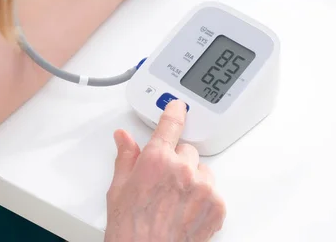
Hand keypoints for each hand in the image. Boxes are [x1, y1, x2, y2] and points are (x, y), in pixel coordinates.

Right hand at [105, 101, 225, 241]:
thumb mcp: (119, 190)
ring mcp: (203, 188)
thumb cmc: (130, 230)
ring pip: (202, 170)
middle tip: (163, 182)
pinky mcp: (217, 206)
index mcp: (156, 160)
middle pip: (186, 151)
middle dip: (176, 162)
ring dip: (192, 179)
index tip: (178, 106)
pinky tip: (187, 211)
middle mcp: (182, 170)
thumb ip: (126, 157)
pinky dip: (203, 198)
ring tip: (175, 201)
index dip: (175, 112)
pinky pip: (213, 191)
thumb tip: (124, 138)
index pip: (171, 124)